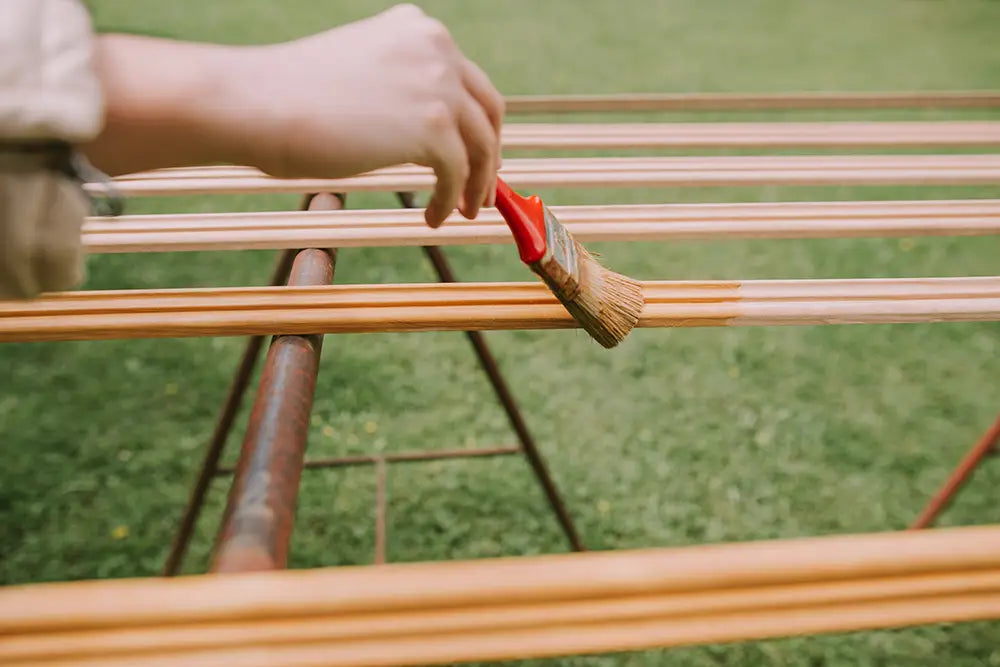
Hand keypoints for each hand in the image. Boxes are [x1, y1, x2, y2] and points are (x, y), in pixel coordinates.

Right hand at [235, 4, 504, 226]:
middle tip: (481, 191)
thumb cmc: (291, 96)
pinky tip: (432, 217)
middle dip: (489, 155)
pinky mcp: (432, 125)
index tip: (474, 155)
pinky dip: (448, 200)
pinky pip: (457, 173)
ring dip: (475, 185)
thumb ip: (401, 89)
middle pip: (487, 111)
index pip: (467, 81)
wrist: (257, 104)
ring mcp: (437, 83)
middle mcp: (435, 46)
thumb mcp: (362, 75)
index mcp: (417, 27)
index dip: (477, 124)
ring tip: (463, 212)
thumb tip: (429, 136)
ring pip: (480, 146)